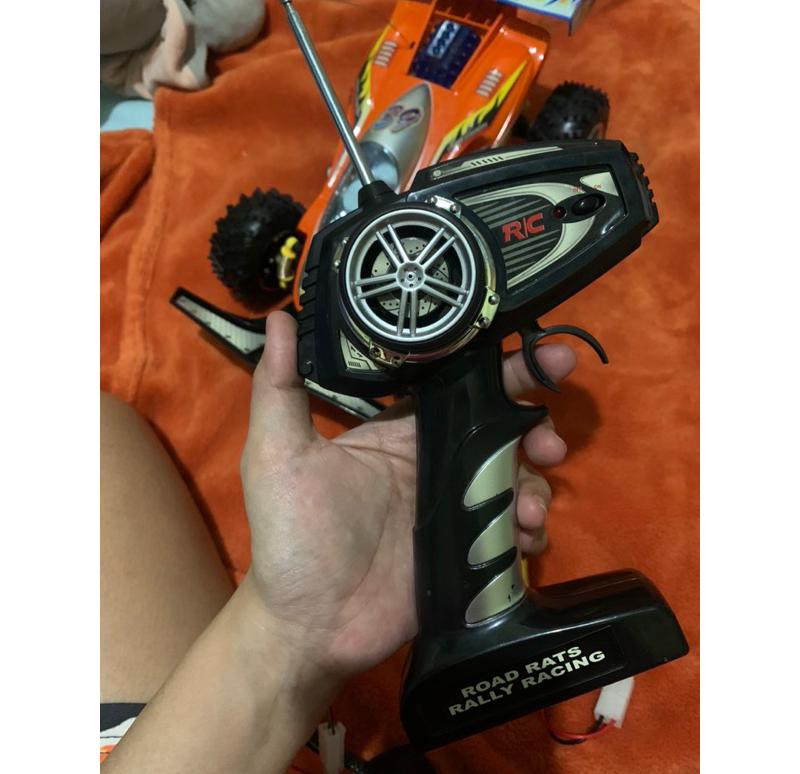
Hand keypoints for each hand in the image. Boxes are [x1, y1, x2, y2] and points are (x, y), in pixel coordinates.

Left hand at [239, 311, 575, 683]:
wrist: (309, 624)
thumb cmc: (292, 535)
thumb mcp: (277, 454)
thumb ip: (280, 387)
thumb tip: (282, 315)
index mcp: (400, 432)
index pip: (459, 386)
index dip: (501, 369)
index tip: (544, 357)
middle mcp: (435, 463)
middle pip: (502, 429)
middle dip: (536, 423)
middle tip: (549, 439)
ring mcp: (457, 509)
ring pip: (518, 479)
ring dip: (537, 484)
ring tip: (527, 507)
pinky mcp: (471, 553)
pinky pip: (517, 533)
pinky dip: (533, 531)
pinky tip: (524, 539)